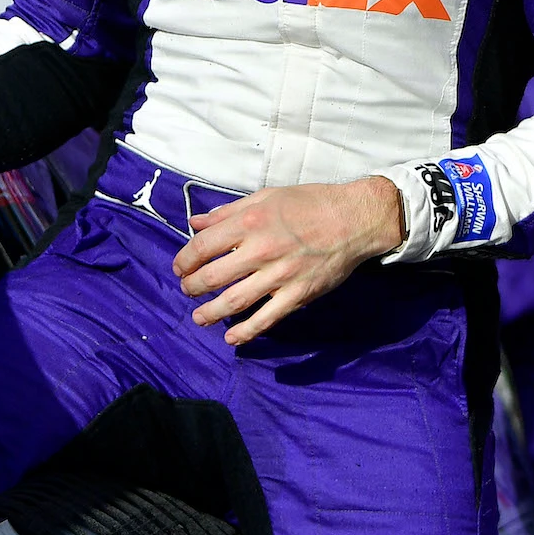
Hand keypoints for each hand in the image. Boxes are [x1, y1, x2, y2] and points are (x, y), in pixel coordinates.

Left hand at [173, 177, 402, 344]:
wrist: (353, 219)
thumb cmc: (309, 203)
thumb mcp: (265, 196)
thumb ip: (227, 212)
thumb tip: (196, 222)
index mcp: (249, 222)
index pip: (203, 246)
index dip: (185, 259)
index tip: (180, 267)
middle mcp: (261, 250)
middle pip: (213, 276)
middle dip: (193, 287)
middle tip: (187, 290)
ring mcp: (280, 275)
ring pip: (235, 301)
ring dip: (211, 313)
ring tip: (199, 318)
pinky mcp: (298, 294)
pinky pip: (267, 318)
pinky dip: (247, 332)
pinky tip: (232, 338)